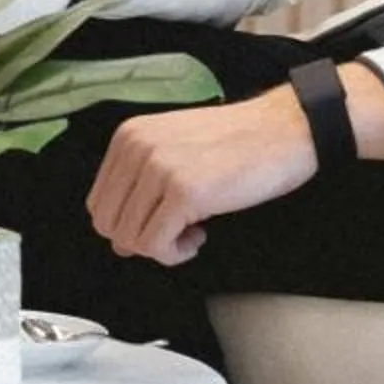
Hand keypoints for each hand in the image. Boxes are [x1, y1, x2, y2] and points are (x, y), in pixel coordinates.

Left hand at [87, 87, 316, 264]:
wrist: (284, 130)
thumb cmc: (237, 143)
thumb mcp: (176, 154)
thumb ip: (141, 190)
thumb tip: (120, 242)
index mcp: (128, 136)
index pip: (99, 203)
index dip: (128, 224)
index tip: (161, 220)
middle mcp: (135, 148)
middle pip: (108, 225)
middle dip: (141, 239)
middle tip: (177, 230)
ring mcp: (158, 168)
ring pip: (129, 239)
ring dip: (161, 248)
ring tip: (192, 230)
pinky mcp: (183, 191)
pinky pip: (155, 246)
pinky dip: (175, 254)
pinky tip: (200, 235)